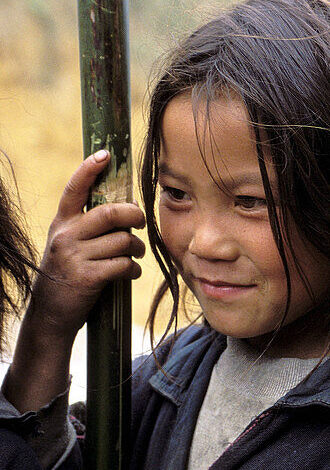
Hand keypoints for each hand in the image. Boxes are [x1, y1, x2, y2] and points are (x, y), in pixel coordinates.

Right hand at [3, 151, 145, 412]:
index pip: (74, 190)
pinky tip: (128, 274)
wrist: (51, 314)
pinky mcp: (86, 277)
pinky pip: (123, 264)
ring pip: (122, 241)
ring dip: (136, 249)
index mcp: (62, 223)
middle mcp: (65, 235)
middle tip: (139, 222)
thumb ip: (90, 227)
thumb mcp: (71, 245)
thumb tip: (127, 209)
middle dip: (133, 216)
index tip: (105, 154)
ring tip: (133, 255)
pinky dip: (132, 269)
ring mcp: (74, 256)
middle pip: (110, 213)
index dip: (89, 170)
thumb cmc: (70, 275)